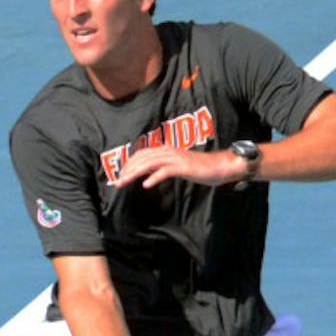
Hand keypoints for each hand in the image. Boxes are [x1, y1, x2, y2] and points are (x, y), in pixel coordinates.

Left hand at [115, 145, 246, 189]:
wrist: (219, 166)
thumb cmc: (198, 168)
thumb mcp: (176, 166)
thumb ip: (161, 167)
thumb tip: (145, 174)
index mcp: (165, 150)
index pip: (141, 154)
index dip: (128, 164)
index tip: (119, 176)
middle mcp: (168, 151)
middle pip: (142, 158)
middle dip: (127, 170)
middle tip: (117, 182)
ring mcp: (175, 158)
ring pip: (149, 163)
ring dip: (134, 173)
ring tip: (124, 183)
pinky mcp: (183, 167)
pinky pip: (165, 171)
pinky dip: (154, 178)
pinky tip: (146, 185)